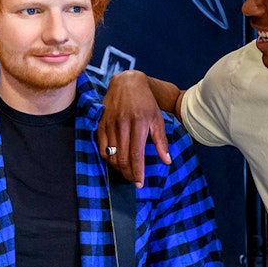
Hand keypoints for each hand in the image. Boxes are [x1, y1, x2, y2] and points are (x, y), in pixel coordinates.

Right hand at [96, 70, 171, 186]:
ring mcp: (109, 124)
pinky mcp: (101, 123)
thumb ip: (161, 141)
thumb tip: (166, 161)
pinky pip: (101, 147)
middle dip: (127, 173)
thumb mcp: (157, 119)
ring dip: (118, 168)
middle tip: (133, 180)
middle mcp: (122, 124)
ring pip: (110, 154)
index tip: (139, 183)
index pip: (136, 154)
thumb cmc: (146, 101)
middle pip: (122, 157)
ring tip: (126, 172)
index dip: (137, 171)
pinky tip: (115, 161)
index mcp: (138, 123)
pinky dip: (107, 158)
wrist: (127, 82)